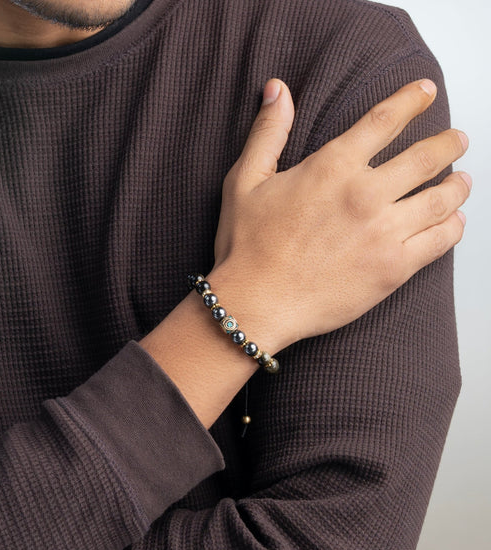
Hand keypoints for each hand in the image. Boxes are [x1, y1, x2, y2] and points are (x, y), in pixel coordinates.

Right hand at [210, 78, 469, 352]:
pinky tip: (455, 221)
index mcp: (332, 167)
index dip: (411, 101)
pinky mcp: (393, 269)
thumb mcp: (244, 181)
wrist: (257, 303)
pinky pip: (440, 241)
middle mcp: (365, 194)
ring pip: (442, 199)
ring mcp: (384, 233)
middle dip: (449, 143)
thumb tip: (279, 89)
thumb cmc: (247, 246)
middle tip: (457, 140)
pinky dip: (454, 227)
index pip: (385, 120)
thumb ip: (268, 132)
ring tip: (462, 180)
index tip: (425, 93)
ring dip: (458, 185)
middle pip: (426, 157)